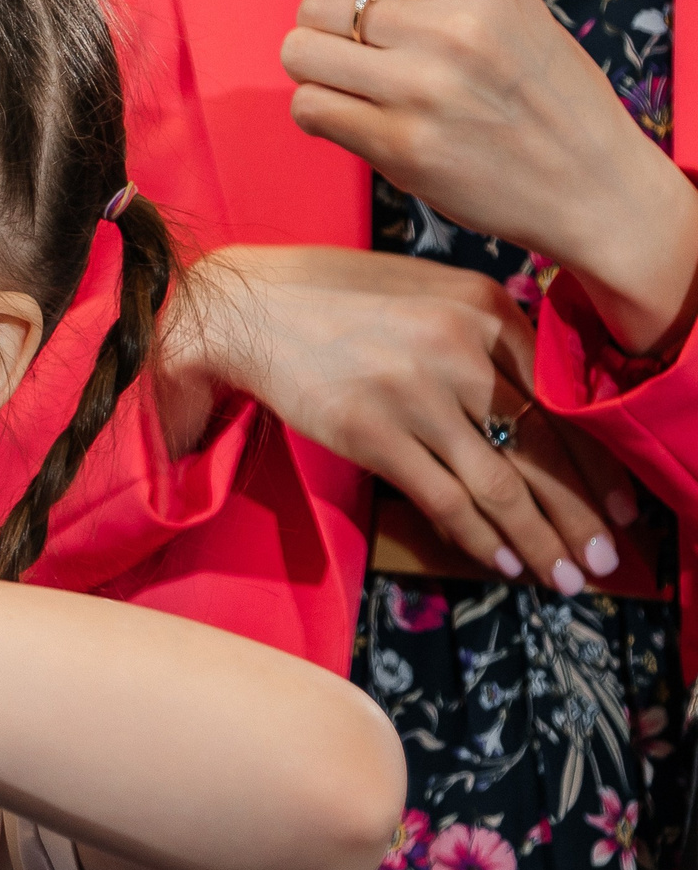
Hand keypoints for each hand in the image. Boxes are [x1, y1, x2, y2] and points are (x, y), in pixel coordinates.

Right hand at [172, 245, 636, 591]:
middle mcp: (462, 348)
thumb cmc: (333, 300)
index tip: (622, 508)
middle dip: (584, 515)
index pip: (565, 402)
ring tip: (565, 576)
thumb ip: (483, 334)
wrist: (247, 306)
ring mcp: (417, 393)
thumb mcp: (429, 293)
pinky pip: (445, 498)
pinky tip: (503, 562)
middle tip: (606, 560)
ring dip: (541, 539)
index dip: (600, 464)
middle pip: (547, 449)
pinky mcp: (371, 431)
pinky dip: (480, 536)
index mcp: (487, 309)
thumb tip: (531, 402)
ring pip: (503, 483)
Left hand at [286, 0, 697, 351]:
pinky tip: (349, 117)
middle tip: (347, 46)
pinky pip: (308, 107)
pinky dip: (315, 110)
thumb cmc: (544, 95)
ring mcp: (423, 88)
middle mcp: (453, 26)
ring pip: (299, 51)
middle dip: (319, 23)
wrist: (593, 183)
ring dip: (313, 67)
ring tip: (350, 81)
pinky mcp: (400, 145)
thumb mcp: (510, 10)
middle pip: (317, 1)